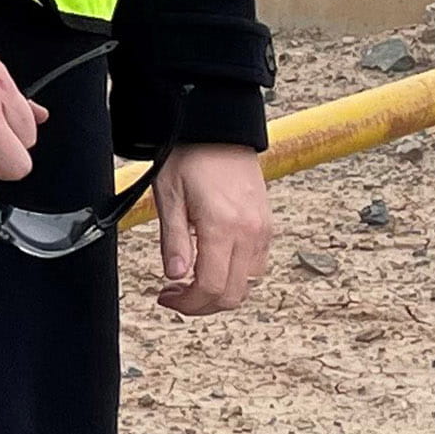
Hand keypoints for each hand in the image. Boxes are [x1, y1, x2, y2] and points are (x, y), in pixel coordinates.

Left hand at [148, 144, 270, 314]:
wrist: (218, 128)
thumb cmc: (190, 155)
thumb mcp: (169, 196)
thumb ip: (173, 241)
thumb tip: (175, 277)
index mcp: (222, 226)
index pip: (211, 287)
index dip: (188, 304)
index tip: (167, 299)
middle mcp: (249, 232)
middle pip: (233, 294)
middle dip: (202, 305)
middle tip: (176, 296)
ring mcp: (262, 229)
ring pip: (248, 284)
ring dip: (220, 292)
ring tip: (191, 281)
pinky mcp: (267, 225)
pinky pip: (257, 266)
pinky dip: (235, 276)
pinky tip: (212, 265)